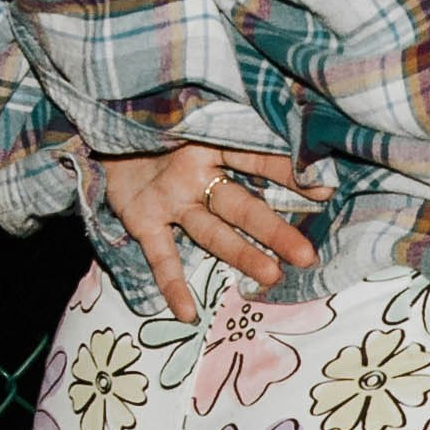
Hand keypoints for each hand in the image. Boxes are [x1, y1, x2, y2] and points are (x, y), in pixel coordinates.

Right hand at [96, 140, 319, 323]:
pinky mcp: (141, 217)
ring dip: (241, 255)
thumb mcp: (199, 116)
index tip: (326, 190)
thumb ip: (241, 129)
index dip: (290, 174)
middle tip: (307, 256)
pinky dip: (172, 285)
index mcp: (212, 141)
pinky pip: (160, 256)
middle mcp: (193, 171)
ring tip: (272, 278)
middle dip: (275, 230)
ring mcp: (168, 197)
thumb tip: (299, 129)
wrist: (103, 125)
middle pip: (241, 205)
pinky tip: (188, 314)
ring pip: (211, 231)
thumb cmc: (165, 123)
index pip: (258, 158)